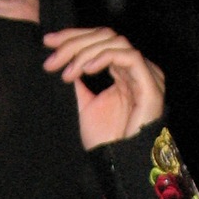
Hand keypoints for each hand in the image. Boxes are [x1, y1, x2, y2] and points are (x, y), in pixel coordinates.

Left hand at [42, 28, 165, 148]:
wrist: (119, 162)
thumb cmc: (106, 139)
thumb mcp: (87, 104)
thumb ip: (81, 82)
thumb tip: (66, 61)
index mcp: (123, 71)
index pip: (99, 40)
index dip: (73, 36)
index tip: (48, 42)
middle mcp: (135, 69)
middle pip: (106, 35)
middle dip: (74, 42)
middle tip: (52, 58)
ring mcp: (146, 74)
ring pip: (115, 42)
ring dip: (85, 53)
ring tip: (67, 73)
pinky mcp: (151, 83)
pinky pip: (129, 56)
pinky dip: (105, 57)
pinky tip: (87, 69)